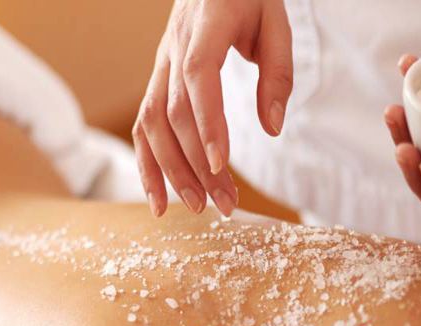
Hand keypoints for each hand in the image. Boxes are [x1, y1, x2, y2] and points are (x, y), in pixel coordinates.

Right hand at [133, 0, 293, 217]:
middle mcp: (173, 47)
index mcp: (206, 25)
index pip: (199, 77)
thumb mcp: (276, 23)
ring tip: (197, 207)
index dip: (207, 122)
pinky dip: (148, 165)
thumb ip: (277, 73)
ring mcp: (159, 65)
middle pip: (176, 113)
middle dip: (199, 164)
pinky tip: (161, 198)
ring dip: (170, 172)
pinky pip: (143, 127)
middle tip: (224, 203)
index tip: (222, 164)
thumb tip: (272, 127)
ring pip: (151, 125)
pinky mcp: (156, 81)